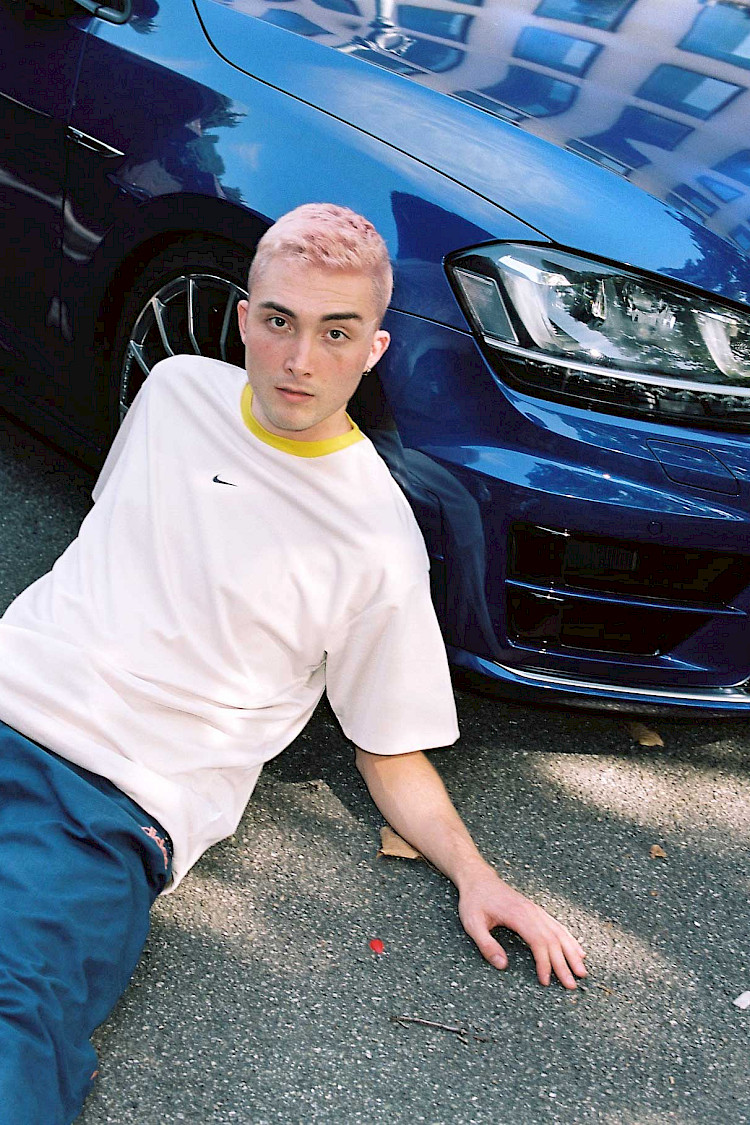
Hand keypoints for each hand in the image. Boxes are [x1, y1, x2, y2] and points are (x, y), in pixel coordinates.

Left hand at [457, 862, 586, 989]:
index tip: (545, 982)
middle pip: (553, 940)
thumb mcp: (473, 923)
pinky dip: (569, 939)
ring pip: (559, 933)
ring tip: (582, 971)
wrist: (479, 879)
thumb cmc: (475, 901)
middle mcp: (532, 912)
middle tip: (572, 985)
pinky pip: (557, 926)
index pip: (538, 942)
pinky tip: (578, 950)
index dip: (544, 963)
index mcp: (518, 915)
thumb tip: (503, 966)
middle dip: (564, 964)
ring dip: (571, 953)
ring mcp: (536, 910)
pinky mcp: (536, 911)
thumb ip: (487, 945)